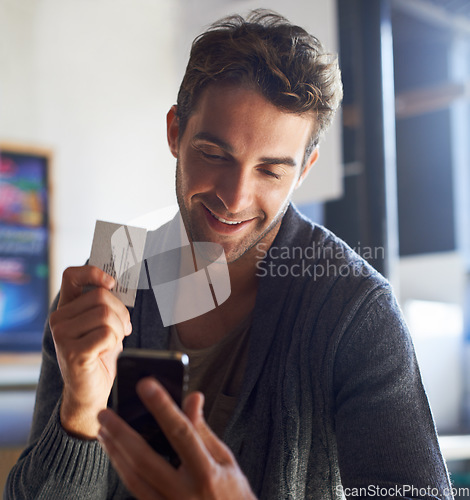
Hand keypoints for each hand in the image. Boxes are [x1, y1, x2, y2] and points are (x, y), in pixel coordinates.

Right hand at [49, 265, 131, 437]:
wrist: (90, 392)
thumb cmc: (99, 355)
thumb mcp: (102, 324)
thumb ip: (105, 304)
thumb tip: (117, 284)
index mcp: (66, 309)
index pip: (72, 275)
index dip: (93, 273)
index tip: (111, 283)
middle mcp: (59, 319)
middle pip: (101, 296)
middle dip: (121, 313)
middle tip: (122, 330)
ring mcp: (62, 335)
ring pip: (106, 315)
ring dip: (119, 330)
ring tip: (113, 343)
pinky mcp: (72, 352)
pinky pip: (107, 334)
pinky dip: (115, 343)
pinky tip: (106, 353)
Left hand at [97, 378, 256, 499]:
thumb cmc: (233, 495)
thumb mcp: (226, 460)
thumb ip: (203, 430)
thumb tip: (192, 397)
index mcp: (207, 474)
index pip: (181, 432)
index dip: (163, 407)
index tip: (146, 385)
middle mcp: (185, 494)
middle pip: (145, 460)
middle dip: (121, 434)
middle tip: (104, 413)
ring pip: (133, 479)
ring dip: (115, 452)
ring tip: (103, 431)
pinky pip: (136, 492)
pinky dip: (123, 470)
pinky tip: (117, 454)